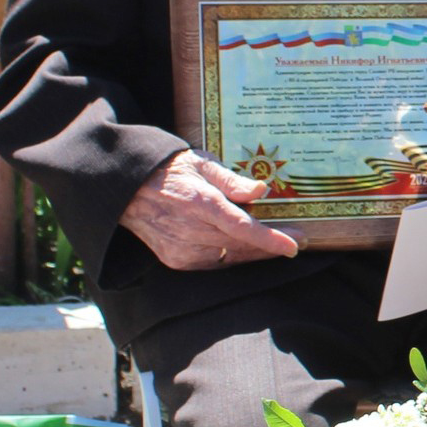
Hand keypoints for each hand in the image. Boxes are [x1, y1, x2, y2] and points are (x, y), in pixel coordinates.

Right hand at [118, 151, 298, 271]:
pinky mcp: (175, 260)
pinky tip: (246, 249)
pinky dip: (232, 258)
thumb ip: (232, 180)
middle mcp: (190, 229)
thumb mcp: (202, 163)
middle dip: (271, 246)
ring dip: (255, 254)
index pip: (241, 227)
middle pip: (241, 246)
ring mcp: (181, 249)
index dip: (270, 239)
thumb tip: (261, 190)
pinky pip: (214, 264)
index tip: (295, 244)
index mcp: (199, 202)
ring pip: (230, 258)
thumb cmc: (170, 170)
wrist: (128, 189)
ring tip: (276, 244)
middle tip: (299, 240)